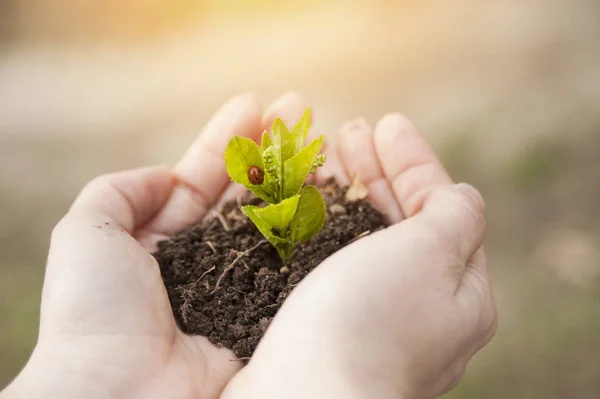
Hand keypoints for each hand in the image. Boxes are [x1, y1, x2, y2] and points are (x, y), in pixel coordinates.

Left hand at [1, 93, 314, 398]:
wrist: (121, 393)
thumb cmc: (94, 313)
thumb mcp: (87, 234)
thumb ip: (119, 192)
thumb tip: (166, 176)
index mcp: (162, 244)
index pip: (201, 180)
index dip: (226, 141)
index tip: (254, 104)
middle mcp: (206, 264)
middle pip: (243, 194)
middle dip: (269, 147)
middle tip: (298, 107)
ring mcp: (240, 287)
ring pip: (272, 218)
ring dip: (293, 172)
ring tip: (314, 128)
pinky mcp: (269, 311)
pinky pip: (290, 255)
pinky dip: (305, 217)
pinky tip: (322, 181)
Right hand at [222, 111, 497, 397]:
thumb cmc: (369, 323)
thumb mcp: (431, 255)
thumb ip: (454, 215)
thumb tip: (460, 196)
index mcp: (458, 294)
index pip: (443, 208)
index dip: (415, 160)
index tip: (385, 122)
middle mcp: (415, 309)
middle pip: (398, 221)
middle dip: (374, 171)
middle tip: (346, 131)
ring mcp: (366, 319)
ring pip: (357, 239)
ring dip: (339, 192)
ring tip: (317, 155)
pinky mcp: (321, 326)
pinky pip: (324, 260)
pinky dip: (313, 223)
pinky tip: (293, 200)